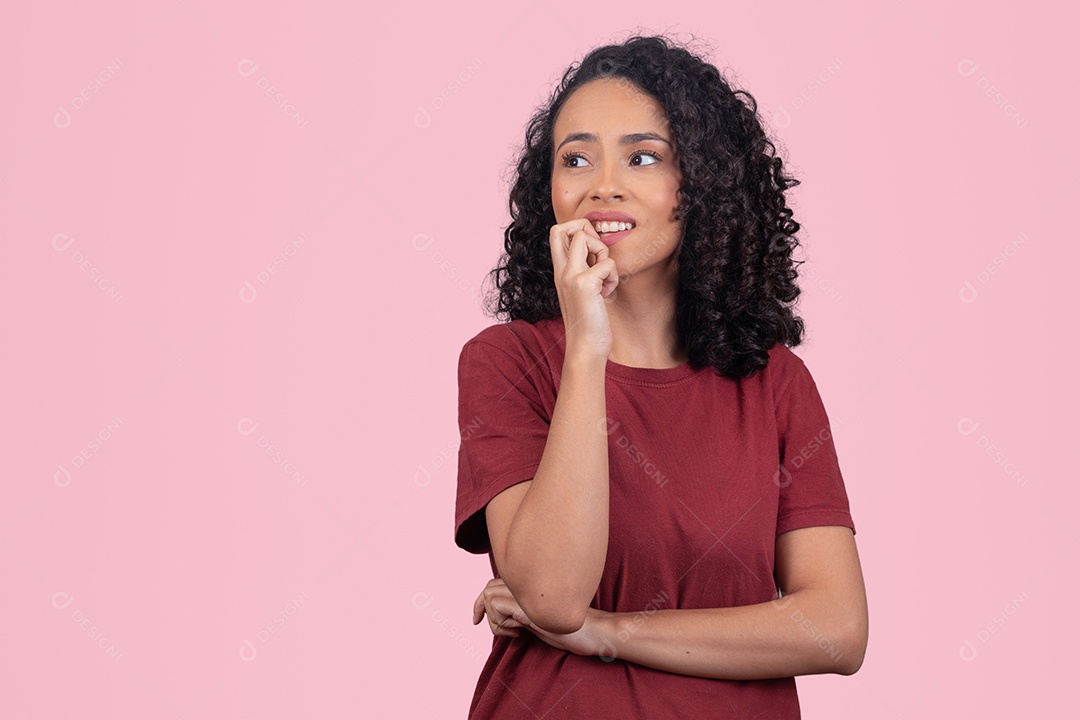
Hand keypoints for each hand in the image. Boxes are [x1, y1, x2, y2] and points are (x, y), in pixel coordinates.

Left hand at [472, 577, 612, 656]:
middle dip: (481, 609)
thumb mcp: (541, 619)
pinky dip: (500, 623)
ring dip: (495, 619)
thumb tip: (503, 617)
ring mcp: (527, 594)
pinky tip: (520, 632)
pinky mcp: (528, 606)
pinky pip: (496, 606)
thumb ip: (523, 612)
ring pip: (488, 595)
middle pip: (487, 587)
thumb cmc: (572, 628)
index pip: (494, 584)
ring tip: (516, 631)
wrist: (596, 631)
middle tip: (495, 628)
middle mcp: (526, 585)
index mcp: (530, 587)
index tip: (477, 620)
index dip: (480, 602)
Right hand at [548, 218, 618, 359]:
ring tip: (604, 279)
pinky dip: (614, 278)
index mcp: (560, 271)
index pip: (556, 232)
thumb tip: (599, 250)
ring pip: (587, 238)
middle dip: (585, 229)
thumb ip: (586, 270)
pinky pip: (608, 263)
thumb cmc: (589, 321)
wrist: (586, 347)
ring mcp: (571, 276)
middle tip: (597, 253)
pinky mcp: (585, 284)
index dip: (576, 229)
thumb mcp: (583, 290)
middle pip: (562, 227)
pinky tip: (607, 294)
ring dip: (604, 255)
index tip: (591, 251)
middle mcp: (561, 271)